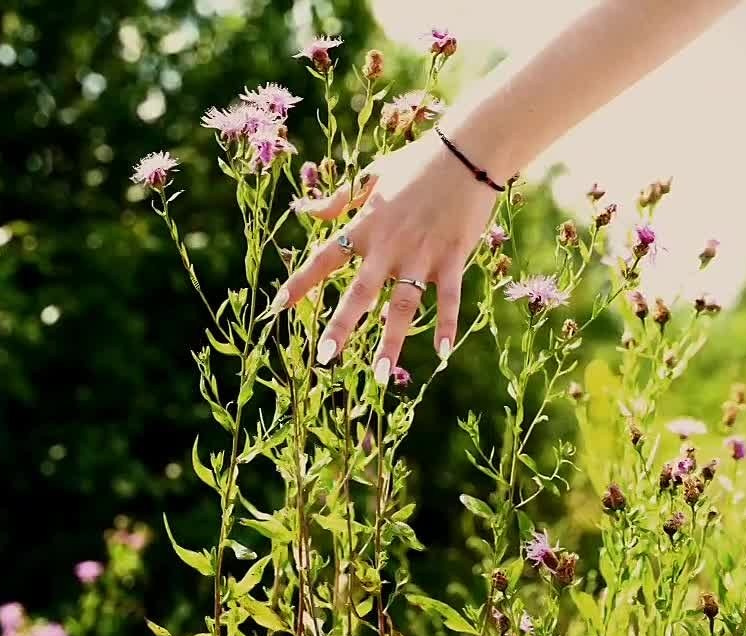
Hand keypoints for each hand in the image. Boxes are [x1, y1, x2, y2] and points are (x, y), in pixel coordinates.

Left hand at [277, 135, 498, 382]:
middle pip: (360, 293)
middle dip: (341, 327)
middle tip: (324, 360)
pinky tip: (443, 355)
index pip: (324, 258)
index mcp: (366, 225)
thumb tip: (306, 211)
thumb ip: (339, 199)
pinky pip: (449, 298)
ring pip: (403, 305)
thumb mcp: (372, 175)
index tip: (277, 307)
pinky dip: (447, 325)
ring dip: (391, 341)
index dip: (300, 282)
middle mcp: (389, 245)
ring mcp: (422, 254)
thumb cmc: (418, 161)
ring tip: (380, 375)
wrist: (468, 150)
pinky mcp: (453, 257)